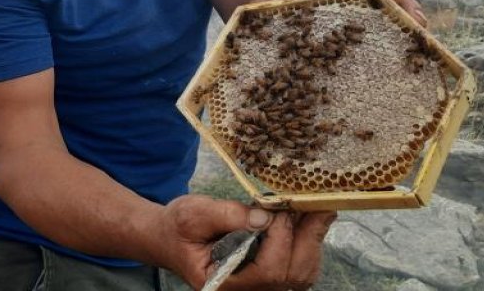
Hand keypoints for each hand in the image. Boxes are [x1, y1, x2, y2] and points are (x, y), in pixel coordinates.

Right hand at [150, 195, 335, 289]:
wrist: (170, 238)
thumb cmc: (178, 228)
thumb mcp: (193, 214)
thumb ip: (227, 215)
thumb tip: (266, 216)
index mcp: (223, 283)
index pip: (267, 271)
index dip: (280, 238)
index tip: (278, 208)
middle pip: (293, 275)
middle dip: (307, 236)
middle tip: (312, 201)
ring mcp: (260, 287)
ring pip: (302, 272)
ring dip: (311, 238)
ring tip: (313, 206)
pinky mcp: (270, 277)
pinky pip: (300, 267)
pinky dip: (308, 242)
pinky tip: (305, 218)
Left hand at [251, 0, 426, 26]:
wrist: (251, 15)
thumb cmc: (254, 13)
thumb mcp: (258, 10)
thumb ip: (267, 9)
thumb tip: (279, 9)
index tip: (399, 3)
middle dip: (401, 1)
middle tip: (421, 23)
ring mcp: (340, 6)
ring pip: (379, 2)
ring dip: (402, 13)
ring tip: (421, 32)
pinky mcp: (341, 23)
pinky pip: (371, 20)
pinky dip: (390, 27)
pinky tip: (404, 42)